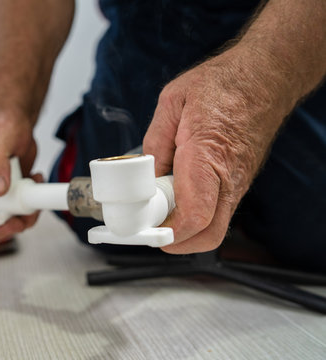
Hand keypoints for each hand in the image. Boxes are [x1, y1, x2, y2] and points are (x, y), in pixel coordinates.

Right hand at [0, 111, 40, 240]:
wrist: (13, 116)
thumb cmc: (0, 123)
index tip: (15, 222)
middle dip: (15, 221)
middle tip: (32, 206)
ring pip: (7, 217)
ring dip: (25, 210)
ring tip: (35, 186)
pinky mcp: (5, 189)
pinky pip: (18, 206)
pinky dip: (31, 199)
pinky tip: (35, 178)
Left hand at [142, 45, 290, 253]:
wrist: (266, 77)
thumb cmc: (223, 84)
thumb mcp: (173, 102)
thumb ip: (155, 140)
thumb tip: (146, 174)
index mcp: (207, 155)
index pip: (194, 215)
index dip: (168, 233)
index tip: (144, 230)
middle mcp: (228, 177)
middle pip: (207, 235)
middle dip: (176, 242)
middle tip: (149, 228)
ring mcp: (237, 183)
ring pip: (213, 226)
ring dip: (184, 229)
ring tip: (159, 209)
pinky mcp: (239, 182)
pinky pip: (217, 211)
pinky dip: (195, 214)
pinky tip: (176, 195)